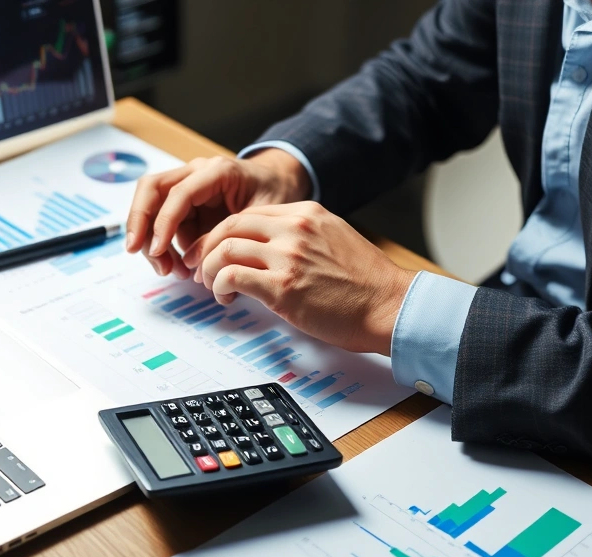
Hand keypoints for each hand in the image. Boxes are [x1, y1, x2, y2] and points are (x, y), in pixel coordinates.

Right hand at [125, 149, 311, 277]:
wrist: (280, 184)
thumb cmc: (275, 195)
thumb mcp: (261, 217)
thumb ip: (229, 237)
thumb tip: (196, 265)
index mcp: (217, 171)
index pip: (178, 193)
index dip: (164, 222)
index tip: (158, 251)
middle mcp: (195, 173)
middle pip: (150, 189)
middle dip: (139, 222)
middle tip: (137, 252)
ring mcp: (187, 187)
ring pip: (150, 206)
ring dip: (150, 239)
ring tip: (167, 270)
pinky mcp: (184, 205)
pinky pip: (162, 223)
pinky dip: (162, 246)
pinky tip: (175, 268)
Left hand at [184, 201, 416, 354]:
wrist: (390, 306)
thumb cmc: (366, 284)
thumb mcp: (334, 239)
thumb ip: (302, 236)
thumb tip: (269, 247)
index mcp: (306, 214)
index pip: (248, 214)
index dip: (223, 233)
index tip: (215, 250)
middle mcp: (295, 229)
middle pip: (230, 226)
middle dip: (207, 247)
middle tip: (201, 267)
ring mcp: (288, 256)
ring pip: (225, 249)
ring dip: (210, 270)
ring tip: (214, 286)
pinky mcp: (283, 287)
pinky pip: (232, 276)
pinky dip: (220, 286)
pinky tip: (227, 297)